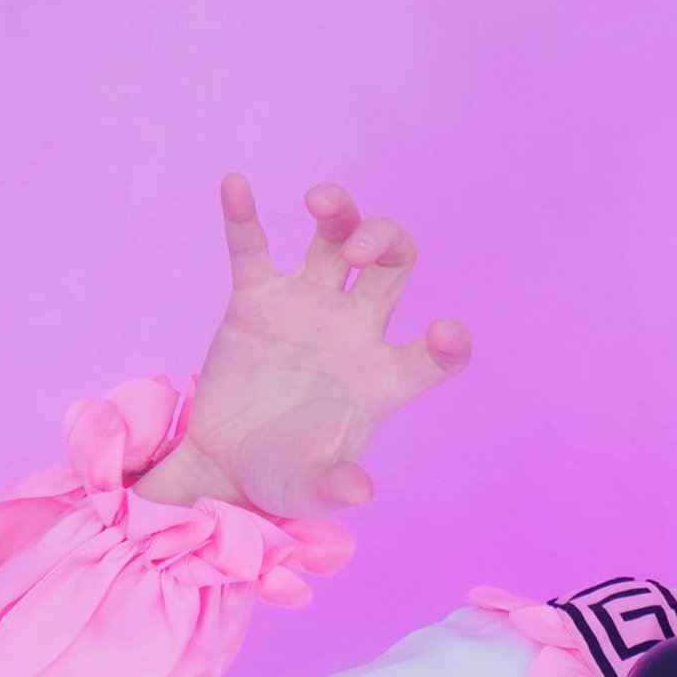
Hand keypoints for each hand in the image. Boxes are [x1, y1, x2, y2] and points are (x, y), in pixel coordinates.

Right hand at [132, 174, 471, 518]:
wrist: (227, 465)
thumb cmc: (285, 477)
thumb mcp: (310, 490)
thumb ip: (335, 485)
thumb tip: (359, 491)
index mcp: (383, 379)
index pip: (437, 354)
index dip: (450, 342)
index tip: (445, 331)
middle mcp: (354, 331)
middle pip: (392, 264)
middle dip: (385, 241)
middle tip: (360, 252)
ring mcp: (307, 307)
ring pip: (336, 237)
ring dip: (338, 211)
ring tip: (318, 206)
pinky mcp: (256, 298)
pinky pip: (253, 246)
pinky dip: (244, 215)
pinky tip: (237, 186)